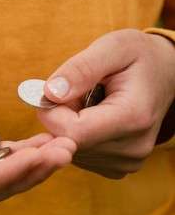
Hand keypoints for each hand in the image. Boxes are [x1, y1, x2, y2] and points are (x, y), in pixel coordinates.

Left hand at [38, 29, 174, 178]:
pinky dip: (76, 137)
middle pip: (68, 143)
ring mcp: (126, 162)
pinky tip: (92, 120)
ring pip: (70, 150)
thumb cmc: (138, 57)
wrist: (164, 74)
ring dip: (67, 127)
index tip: (55, 91)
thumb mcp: (113, 47)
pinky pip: (78, 156)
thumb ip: (81, 68)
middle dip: (60, 117)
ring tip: (88, 105)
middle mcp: (132, 148)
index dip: (51, 111)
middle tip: (76, 94)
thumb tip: (50, 93)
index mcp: (133, 117)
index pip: (71, 132)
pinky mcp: (117, 168)